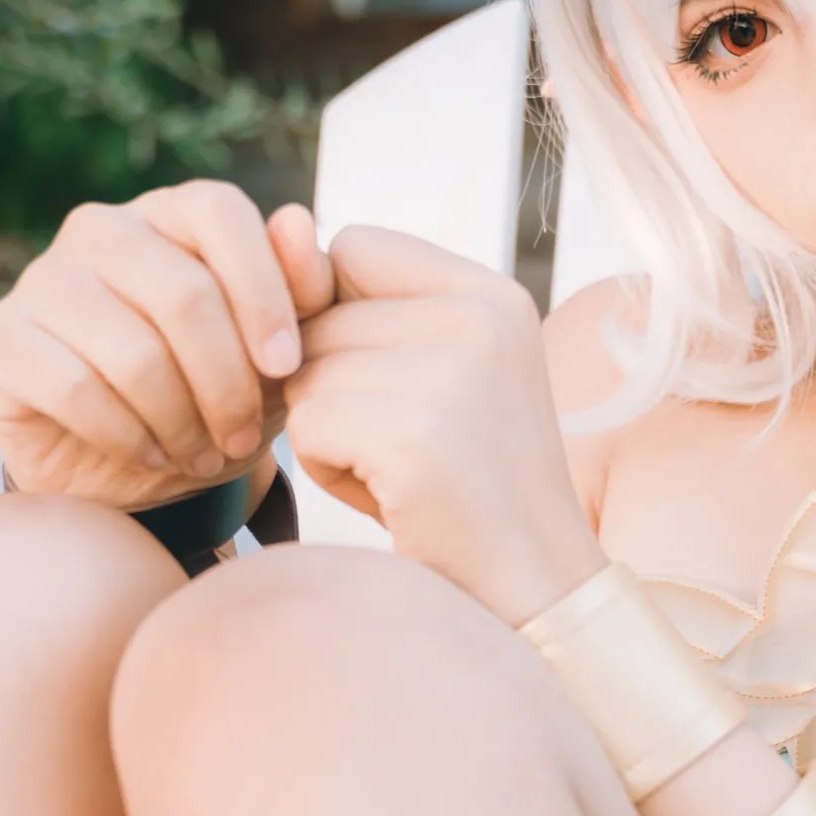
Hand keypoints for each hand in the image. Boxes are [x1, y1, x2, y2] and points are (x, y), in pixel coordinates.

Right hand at [0, 186, 315, 506]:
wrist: (134, 471)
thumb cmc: (213, 396)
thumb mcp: (277, 357)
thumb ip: (302, 290)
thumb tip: (295, 219)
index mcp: (170, 214)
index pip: (219, 211)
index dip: (263, 290)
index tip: (288, 367)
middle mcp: (100, 229)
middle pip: (182, 292)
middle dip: (227, 383)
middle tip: (244, 440)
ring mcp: (43, 279)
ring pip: (133, 352)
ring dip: (182, 422)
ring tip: (203, 456)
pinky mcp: (0, 338)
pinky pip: (76, 389)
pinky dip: (129, 437)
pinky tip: (150, 456)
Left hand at [284, 225, 603, 623]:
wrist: (536, 594)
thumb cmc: (466, 492)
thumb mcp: (429, 379)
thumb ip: (354, 304)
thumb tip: (279, 221)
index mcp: (492, 294)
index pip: (353, 246)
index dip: (340, 317)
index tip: (394, 383)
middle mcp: (480, 318)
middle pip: (320, 317)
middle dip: (336, 390)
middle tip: (411, 449)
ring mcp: (452, 374)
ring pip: (307, 373)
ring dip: (328, 434)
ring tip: (401, 473)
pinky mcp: (416, 434)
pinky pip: (310, 429)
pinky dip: (329, 472)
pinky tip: (392, 498)